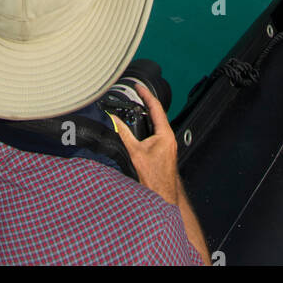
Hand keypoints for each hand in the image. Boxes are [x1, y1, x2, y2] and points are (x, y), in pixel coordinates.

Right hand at [111, 82, 179, 206]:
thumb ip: (123, 133)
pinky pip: (157, 133)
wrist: (162, 197)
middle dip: (147, 102)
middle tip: (137, 92)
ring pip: (158, 124)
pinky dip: (149, 126)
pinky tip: (141, 126)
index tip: (138, 86)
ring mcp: (168, 145)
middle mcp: (169, 138)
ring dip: (148, 114)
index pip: (156, 107)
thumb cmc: (152, 178)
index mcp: (165, 134)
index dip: (146, 94)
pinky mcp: (165, 151)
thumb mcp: (134, 152)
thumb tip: (113, 120)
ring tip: (138, 105)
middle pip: (158, 114)